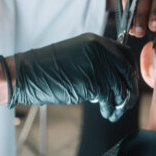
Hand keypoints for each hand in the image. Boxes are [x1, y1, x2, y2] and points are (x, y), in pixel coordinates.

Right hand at [11, 32, 138, 121]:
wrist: (26, 74)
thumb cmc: (46, 69)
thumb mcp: (75, 56)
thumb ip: (95, 60)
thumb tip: (114, 78)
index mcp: (96, 41)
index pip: (125, 54)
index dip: (130, 71)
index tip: (128, 83)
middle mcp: (100, 50)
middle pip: (126, 71)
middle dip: (129, 89)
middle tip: (126, 102)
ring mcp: (97, 65)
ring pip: (120, 87)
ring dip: (120, 103)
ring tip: (114, 112)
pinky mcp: (92, 82)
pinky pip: (110, 98)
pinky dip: (110, 109)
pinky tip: (107, 114)